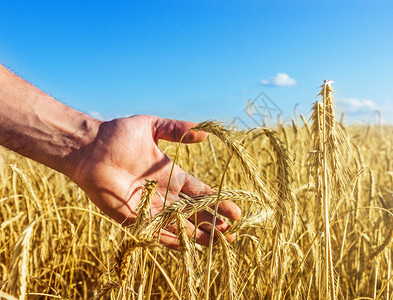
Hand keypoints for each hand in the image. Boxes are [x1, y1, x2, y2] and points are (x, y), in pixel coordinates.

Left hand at [68, 115, 240, 247]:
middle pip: (194, 213)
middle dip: (213, 223)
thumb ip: (177, 129)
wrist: (89, 147)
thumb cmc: (118, 135)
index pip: (200, 192)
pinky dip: (171, 240)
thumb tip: (205, 133)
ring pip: (179, 225)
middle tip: (232, 233)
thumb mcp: (153, 126)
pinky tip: (187, 247)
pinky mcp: (132, 217)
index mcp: (171, 175)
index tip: (235, 211)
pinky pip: (154, 232)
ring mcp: (149, 207)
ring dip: (197, 235)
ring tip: (218, 243)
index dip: (218, 202)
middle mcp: (164, 194)